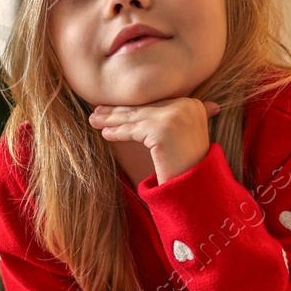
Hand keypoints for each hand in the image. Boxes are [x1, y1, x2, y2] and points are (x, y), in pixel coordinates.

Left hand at [88, 97, 220, 183]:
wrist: (196, 187)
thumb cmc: (188, 165)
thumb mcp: (185, 134)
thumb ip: (176, 117)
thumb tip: (173, 110)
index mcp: (192, 104)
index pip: (155, 103)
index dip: (134, 105)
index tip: (115, 107)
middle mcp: (185, 106)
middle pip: (144, 108)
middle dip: (119, 110)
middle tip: (98, 111)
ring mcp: (174, 116)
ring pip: (135, 117)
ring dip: (111, 119)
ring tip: (94, 120)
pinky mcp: (161, 130)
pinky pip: (132, 130)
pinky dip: (117, 132)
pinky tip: (105, 133)